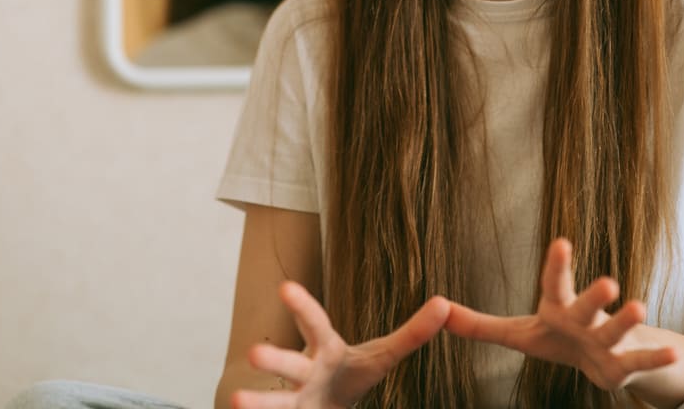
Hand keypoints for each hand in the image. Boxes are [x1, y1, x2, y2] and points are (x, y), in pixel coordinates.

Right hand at [231, 281, 449, 408]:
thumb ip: (412, 333)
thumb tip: (446, 304)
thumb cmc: (351, 372)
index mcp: (326, 349)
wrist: (326, 404)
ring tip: (237, 402)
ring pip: (273, 403)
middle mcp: (303, 372)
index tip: (285, 286)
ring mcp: (292, 401)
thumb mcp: (382, 354)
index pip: (315, 323)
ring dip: (256, 402)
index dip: (303, 306)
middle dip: (273, 359)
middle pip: (288, 365)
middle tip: (256, 354)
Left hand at [445, 238, 676, 390]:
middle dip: (595, 294)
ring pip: (617, 330)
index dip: (557, 265)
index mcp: (557, 308)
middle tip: (608, 282)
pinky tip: (674, 356)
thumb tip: (437, 311)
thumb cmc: (557, 338)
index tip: (562, 241)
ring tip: (638, 305)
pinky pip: (641, 362)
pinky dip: (656, 360)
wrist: (602, 359)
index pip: (554, 283)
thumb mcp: (518, 333)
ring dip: (627, 320)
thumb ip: (479, 325)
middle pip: (587, 305)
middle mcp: (584, 319)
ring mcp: (607, 341)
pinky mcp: (624, 366)